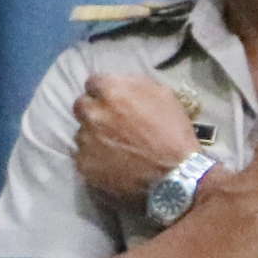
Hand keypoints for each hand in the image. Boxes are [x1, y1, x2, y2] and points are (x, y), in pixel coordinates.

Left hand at [71, 71, 202, 203]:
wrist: (176, 176)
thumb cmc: (174, 134)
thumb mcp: (165, 96)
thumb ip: (136, 83)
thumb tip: (120, 81)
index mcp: (112, 92)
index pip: (93, 82)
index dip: (105, 92)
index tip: (115, 101)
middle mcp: (93, 113)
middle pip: (81, 105)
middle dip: (95, 111)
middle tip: (113, 124)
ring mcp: (85, 140)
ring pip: (82, 132)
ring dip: (94, 135)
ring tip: (117, 148)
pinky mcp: (83, 164)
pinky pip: (82, 155)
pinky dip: (94, 157)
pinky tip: (112, 163)